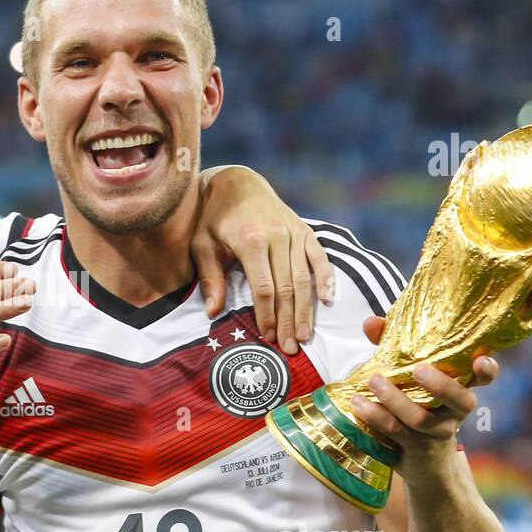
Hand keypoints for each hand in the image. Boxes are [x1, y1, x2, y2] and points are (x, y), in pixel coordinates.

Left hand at [191, 165, 333, 354]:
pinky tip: (328, 300)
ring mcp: (294, 233)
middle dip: (289, 320)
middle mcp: (277, 236)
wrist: (237, 182)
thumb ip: (210, 278)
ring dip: (306, 309)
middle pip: (287, 287)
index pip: (263, 288)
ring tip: (306, 336)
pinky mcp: (305, 230)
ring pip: (304, 277)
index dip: (267, 315)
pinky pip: (320, 257)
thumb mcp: (202, 245)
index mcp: (251, 240)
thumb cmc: (215, 218)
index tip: (268, 337)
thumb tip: (212, 313)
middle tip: (291, 348)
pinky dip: (326, 278)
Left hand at [349, 316, 498, 470]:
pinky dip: (376, 416)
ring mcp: (437, 432)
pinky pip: (396, 432)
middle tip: (417, 369)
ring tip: (373, 381)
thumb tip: (371, 323)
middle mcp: (455, 412)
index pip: (483, 378)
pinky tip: (358, 404)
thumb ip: (391, 345)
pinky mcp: (416, 449)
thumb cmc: (414, 404)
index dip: (487, 370)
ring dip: (395, 399)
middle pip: (459, 400)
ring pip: (420, 418)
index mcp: (460, 388)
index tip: (481, 360)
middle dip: (440, 384)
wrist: (422, 462)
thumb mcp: (407, 375)